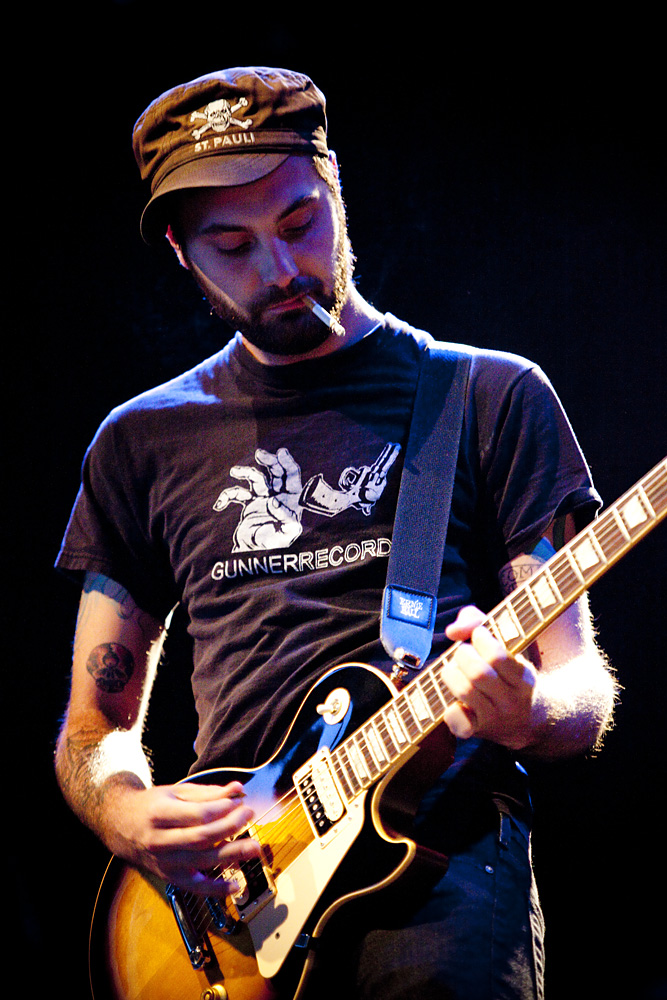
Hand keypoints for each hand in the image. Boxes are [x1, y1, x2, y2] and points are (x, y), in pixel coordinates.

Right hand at [108, 780, 261, 895]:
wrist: (121, 826)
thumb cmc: (151, 806)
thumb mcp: (176, 792)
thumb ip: (208, 793)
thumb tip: (236, 789)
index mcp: (160, 814)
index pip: (197, 814)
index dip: (222, 809)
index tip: (239, 802)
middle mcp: (159, 840)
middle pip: (201, 838)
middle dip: (230, 827)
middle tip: (249, 816)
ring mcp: (164, 862)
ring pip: (201, 861)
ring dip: (231, 855)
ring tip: (253, 847)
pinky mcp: (169, 876)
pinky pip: (194, 887)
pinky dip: (215, 889)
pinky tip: (235, 886)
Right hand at [213, 447, 303, 550]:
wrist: (253, 555)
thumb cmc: (271, 547)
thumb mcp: (283, 537)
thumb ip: (285, 523)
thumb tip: (274, 502)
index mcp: (292, 501)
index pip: (292, 478)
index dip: (288, 463)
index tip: (280, 453)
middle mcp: (279, 496)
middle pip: (276, 473)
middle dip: (269, 461)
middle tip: (259, 454)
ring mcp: (263, 498)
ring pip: (256, 478)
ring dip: (246, 472)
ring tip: (234, 471)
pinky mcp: (250, 504)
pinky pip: (238, 494)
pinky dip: (228, 497)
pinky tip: (219, 506)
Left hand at [441, 606, 538, 749]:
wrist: (531, 721)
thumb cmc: (511, 675)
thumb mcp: (508, 647)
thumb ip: (479, 623)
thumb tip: (453, 630)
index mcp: (523, 678)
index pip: (497, 656)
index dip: (480, 638)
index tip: (478, 635)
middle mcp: (511, 701)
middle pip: (477, 673)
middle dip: (462, 655)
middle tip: (463, 653)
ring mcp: (495, 718)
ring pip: (464, 691)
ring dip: (451, 674)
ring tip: (454, 670)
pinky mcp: (477, 732)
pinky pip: (456, 719)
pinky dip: (449, 707)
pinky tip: (456, 700)